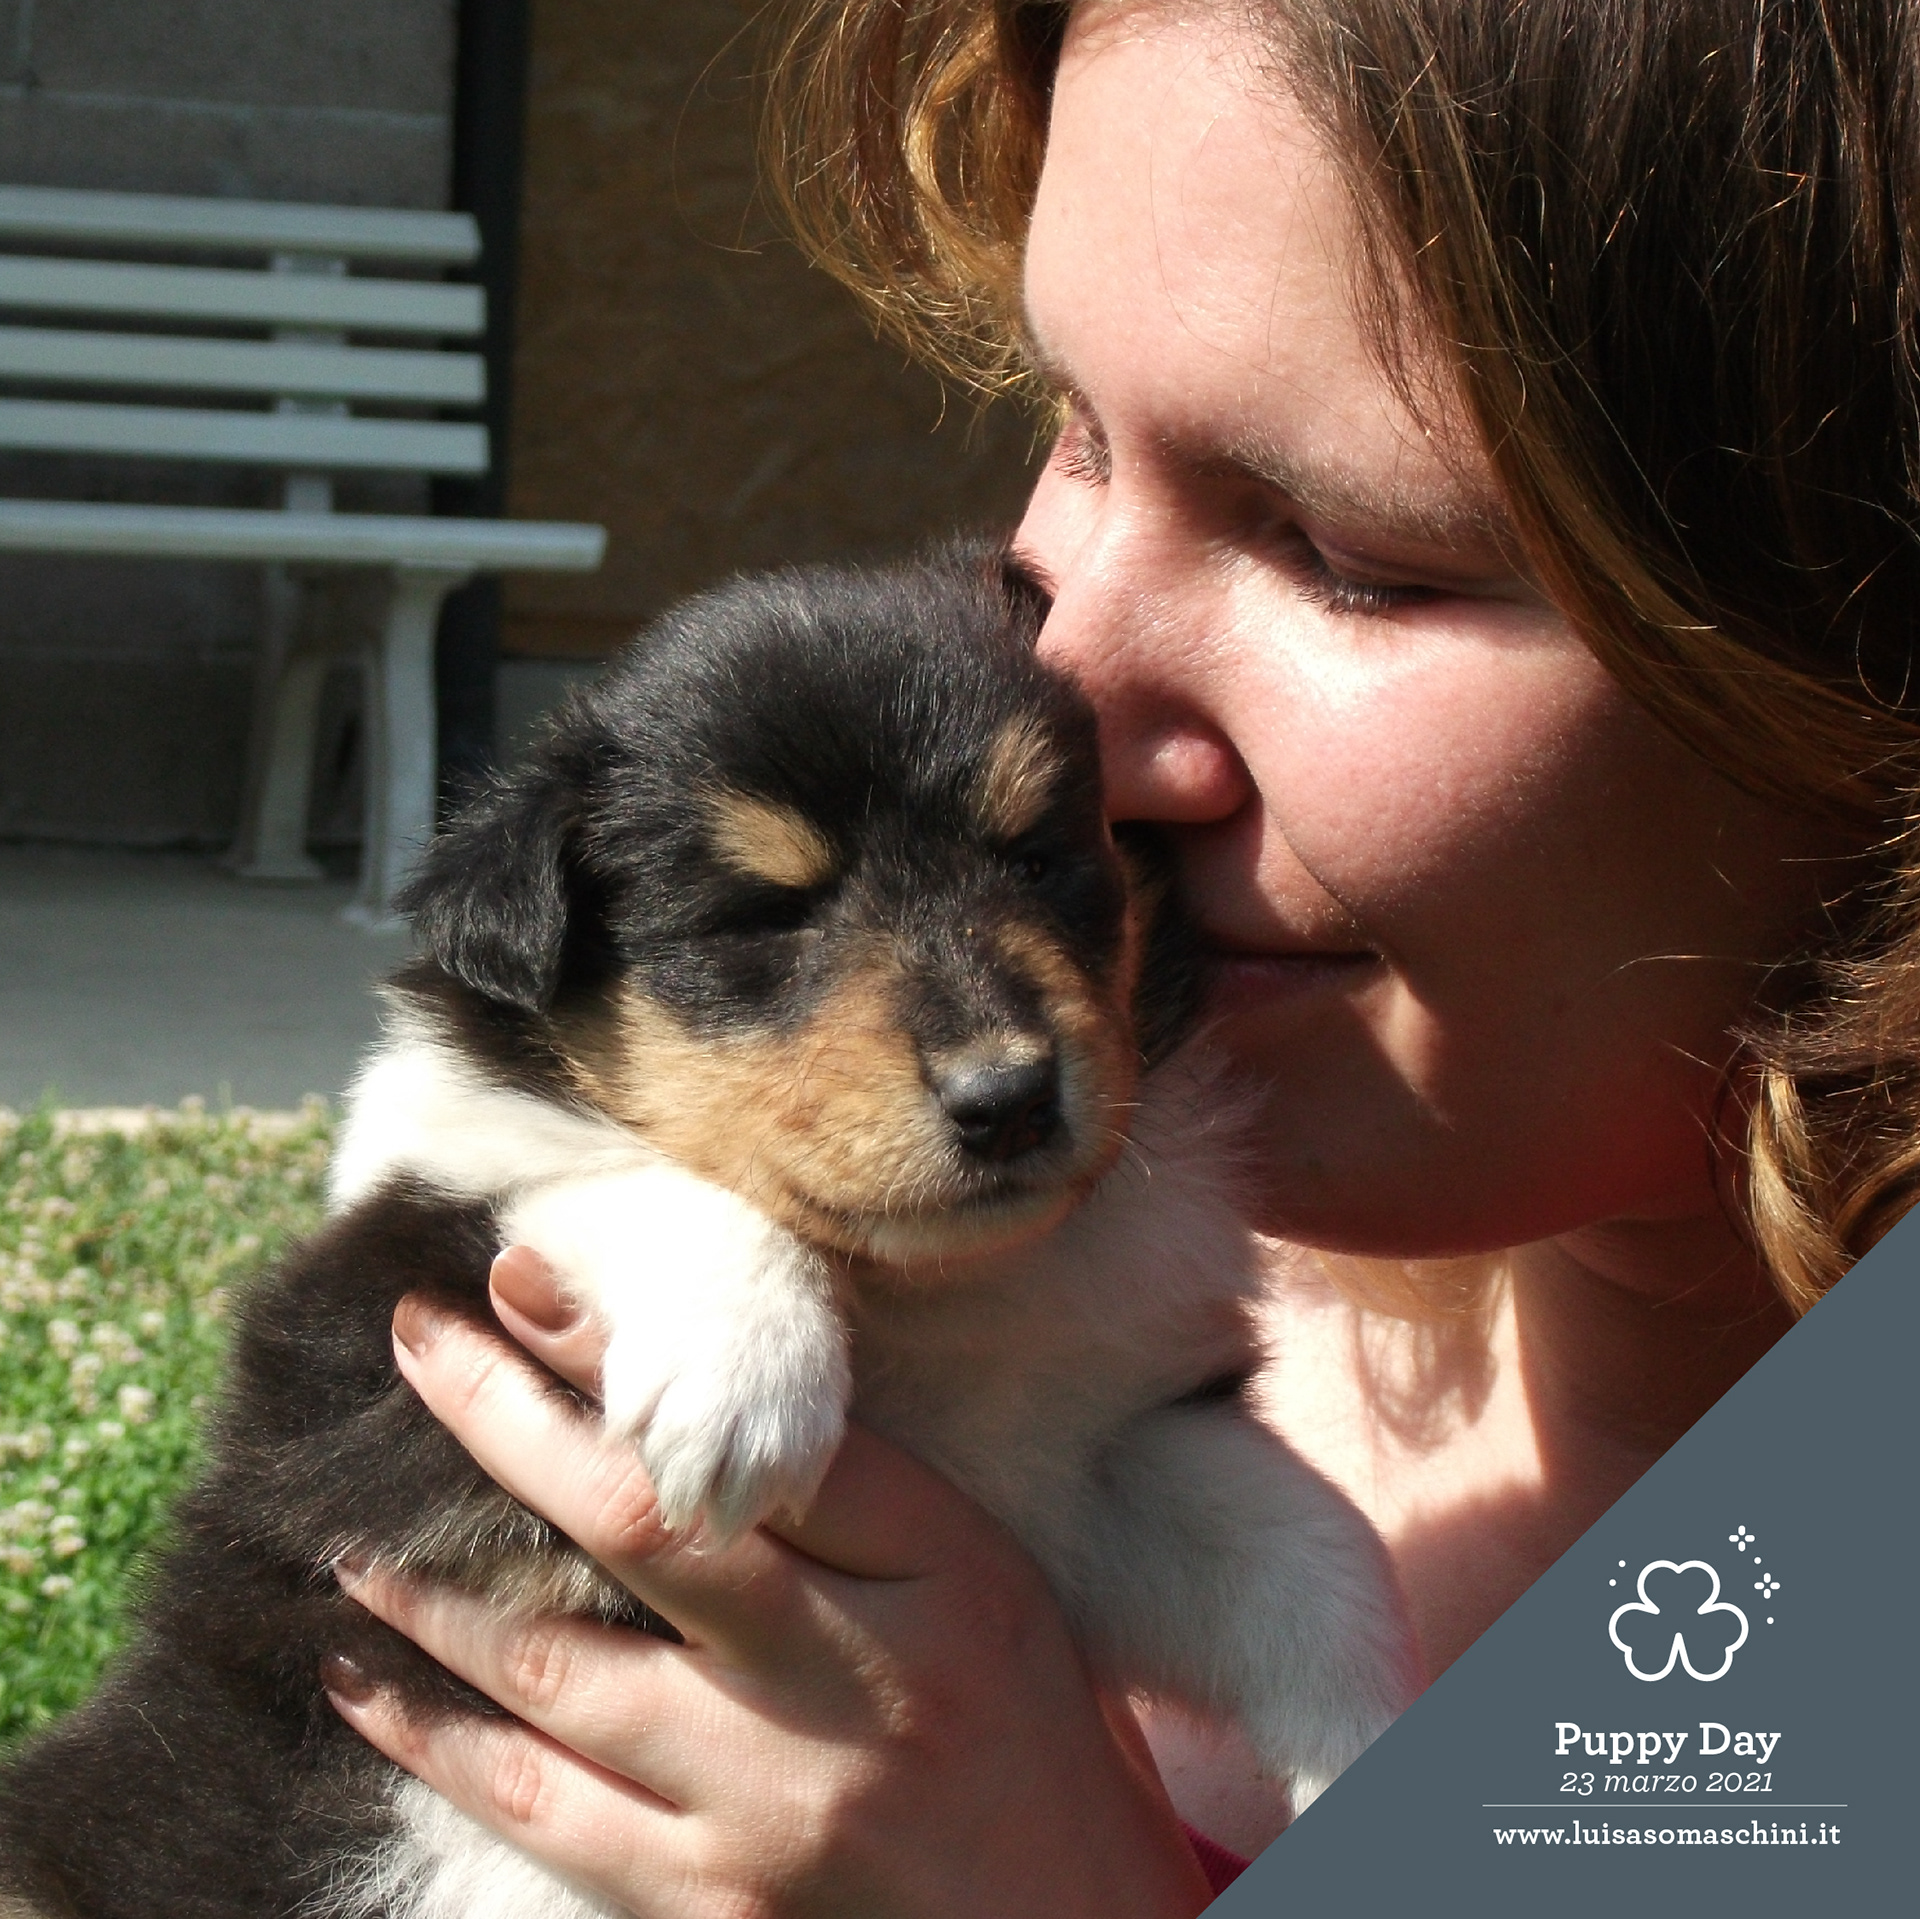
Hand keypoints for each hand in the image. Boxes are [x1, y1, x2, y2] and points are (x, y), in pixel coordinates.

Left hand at [326, 1249, 1214, 1918]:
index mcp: (936, 1571)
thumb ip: (856, 1489)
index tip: (523, 1278)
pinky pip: (539, 1808)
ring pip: (559, 1667)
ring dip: (436, 1583)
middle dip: (506, 1420)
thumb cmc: (1022, 1725)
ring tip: (352, 1521)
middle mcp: (847, 1678)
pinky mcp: (702, 1899)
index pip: (762, 1428)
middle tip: (413, 1343)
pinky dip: (437, 1738)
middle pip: (643, 1525)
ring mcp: (765, 1800)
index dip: (628, 1352)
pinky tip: (366, 1685)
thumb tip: (696, 1388)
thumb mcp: (981, 1576)